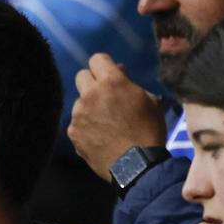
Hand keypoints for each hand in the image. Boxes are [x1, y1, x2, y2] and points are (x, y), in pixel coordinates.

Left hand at [68, 54, 165, 180]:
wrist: (137, 164)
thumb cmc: (149, 129)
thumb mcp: (151, 101)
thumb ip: (131, 84)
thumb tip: (119, 73)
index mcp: (112, 82)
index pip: (97, 59)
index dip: (105, 65)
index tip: (111, 75)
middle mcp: (90, 94)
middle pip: (81, 75)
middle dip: (93, 82)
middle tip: (105, 96)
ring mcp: (78, 114)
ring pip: (80, 102)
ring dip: (90, 107)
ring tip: (105, 123)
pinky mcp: (72, 132)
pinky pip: (77, 122)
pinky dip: (86, 126)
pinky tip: (99, 137)